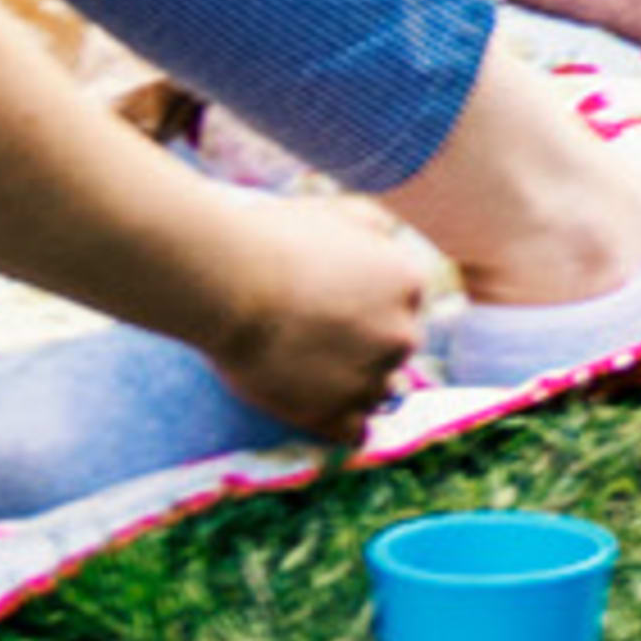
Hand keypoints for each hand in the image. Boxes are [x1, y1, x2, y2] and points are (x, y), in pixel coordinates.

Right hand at [197, 190, 431, 446]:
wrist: (232, 283)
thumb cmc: (279, 238)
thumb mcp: (341, 210)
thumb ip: (377, 229)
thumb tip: (389, 245)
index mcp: (408, 283)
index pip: (404, 301)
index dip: (370, 301)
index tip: (335, 300)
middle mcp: (403, 334)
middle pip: (394, 347)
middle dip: (366, 342)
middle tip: (317, 331)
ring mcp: (372, 380)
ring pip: (378, 391)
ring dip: (353, 382)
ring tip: (307, 364)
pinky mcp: (339, 417)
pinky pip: (355, 430)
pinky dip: (337, 419)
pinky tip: (312, 399)